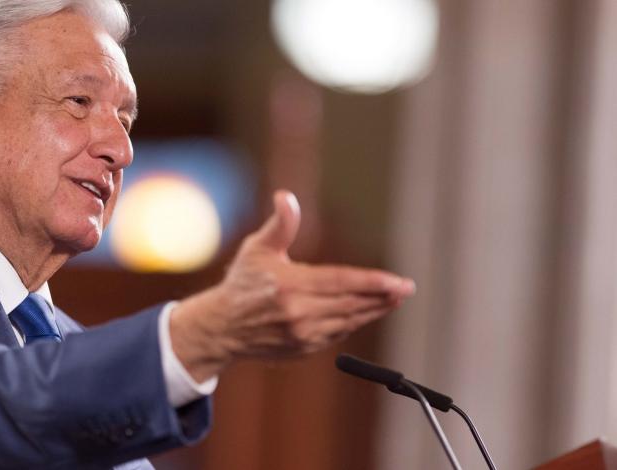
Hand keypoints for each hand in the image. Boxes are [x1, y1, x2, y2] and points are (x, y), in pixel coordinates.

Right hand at [170, 190, 415, 381]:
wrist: (221, 328)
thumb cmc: (242, 284)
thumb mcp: (257, 249)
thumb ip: (280, 224)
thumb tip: (286, 196)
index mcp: (289, 285)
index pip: (342, 282)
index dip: (373, 282)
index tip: (399, 282)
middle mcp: (298, 312)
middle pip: (352, 304)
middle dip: (383, 296)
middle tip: (406, 289)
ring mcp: (302, 334)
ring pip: (349, 321)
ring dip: (374, 311)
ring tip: (393, 300)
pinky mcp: (303, 349)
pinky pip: (337, 334)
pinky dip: (354, 322)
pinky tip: (365, 312)